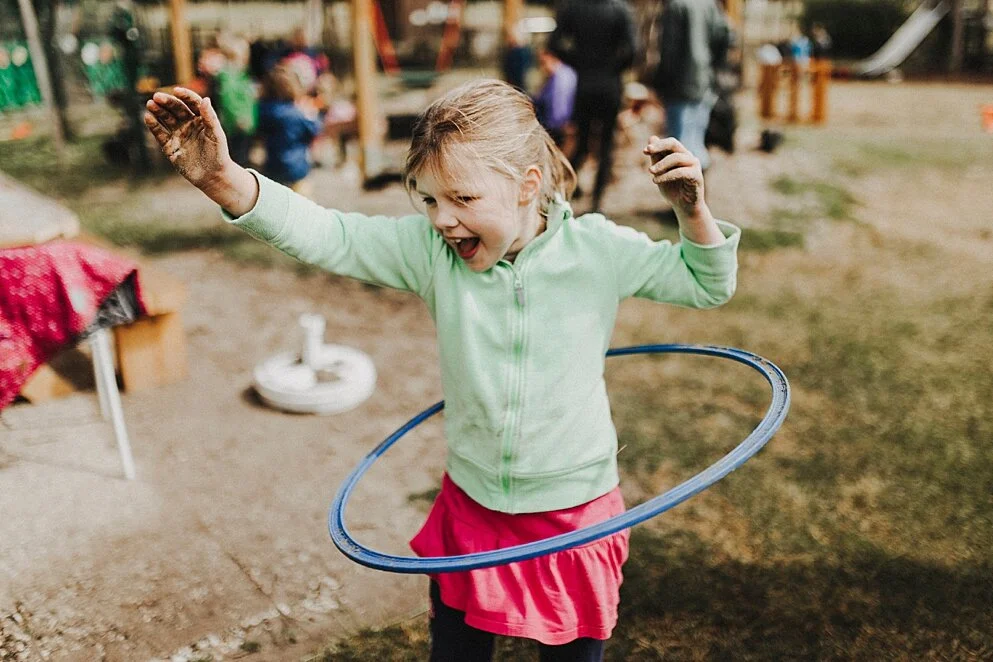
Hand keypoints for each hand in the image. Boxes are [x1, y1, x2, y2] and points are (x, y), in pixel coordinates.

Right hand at [145, 86, 258, 215]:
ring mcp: (178, 134)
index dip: (185, 96)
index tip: (177, 91)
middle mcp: (188, 124)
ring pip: (166, 119)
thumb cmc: (218, 155)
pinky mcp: (169, 146)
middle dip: (167, 102)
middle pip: (176, 109)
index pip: (192, 103)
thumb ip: (210, 117)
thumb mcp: (216, 135)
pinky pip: (160, 133)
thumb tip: (205, 99)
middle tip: (157, 97)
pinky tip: (148, 117)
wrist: (212, 176)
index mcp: (201, 119)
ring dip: (158, 111)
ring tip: (150, 104)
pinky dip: (153, 125)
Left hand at [643, 136, 705, 218]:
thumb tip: (652, 137)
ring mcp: (694, 165)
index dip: (657, 144)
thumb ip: (656, 157)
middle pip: (674, 144)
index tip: (645, 151)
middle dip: (659, 146)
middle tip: (647, 151)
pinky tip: (655, 181)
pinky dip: (666, 175)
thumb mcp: (660, 172)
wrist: (684, 207)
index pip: (670, 143)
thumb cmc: (673, 189)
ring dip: (661, 164)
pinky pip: (680, 172)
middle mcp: (688, 156)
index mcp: (680, 154)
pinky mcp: (696, 176)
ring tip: (650, 172)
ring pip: (676, 157)